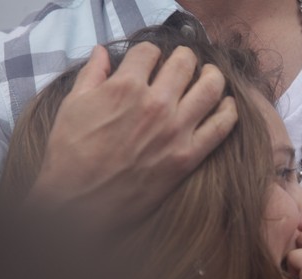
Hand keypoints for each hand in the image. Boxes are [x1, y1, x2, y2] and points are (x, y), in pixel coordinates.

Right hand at [28, 43, 236, 227]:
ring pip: (211, 87)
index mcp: (125, 86)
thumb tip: (103, 52)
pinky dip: (229, 111)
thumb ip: (92, 74)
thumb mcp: (72, 106)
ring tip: (209, 77)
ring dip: (212, 76)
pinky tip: (227, 106)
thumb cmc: (71, 155)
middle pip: (185, 63)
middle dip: (185, 57)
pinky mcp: (189, 156)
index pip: (150, 51)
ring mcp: (176, 130)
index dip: (151, 53)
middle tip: (184, 64)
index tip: (152, 61)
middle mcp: (155, 103)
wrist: (82, 203)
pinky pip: (222, 126)